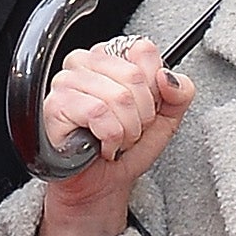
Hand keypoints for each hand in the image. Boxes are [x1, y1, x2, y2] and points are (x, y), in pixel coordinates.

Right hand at [34, 37, 194, 235]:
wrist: (102, 185)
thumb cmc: (125, 148)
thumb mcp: (166, 119)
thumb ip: (180, 92)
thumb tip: (168, 77)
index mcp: (110, 57)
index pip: (143, 50)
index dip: (154, 86)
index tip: (146, 108)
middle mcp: (84, 63)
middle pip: (134, 76)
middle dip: (142, 115)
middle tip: (129, 130)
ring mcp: (65, 81)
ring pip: (118, 97)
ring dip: (126, 130)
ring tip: (115, 139)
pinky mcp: (54, 105)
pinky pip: (98, 114)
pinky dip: (110, 137)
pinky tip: (102, 145)